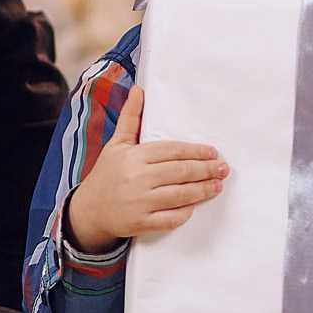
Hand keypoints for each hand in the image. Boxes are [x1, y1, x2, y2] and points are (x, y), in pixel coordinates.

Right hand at [64, 86, 226, 252]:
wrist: (89, 210)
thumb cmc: (106, 174)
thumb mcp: (116, 143)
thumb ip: (131, 117)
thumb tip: (139, 90)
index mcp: (134, 156)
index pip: (172, 151)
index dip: (195, 151)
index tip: (212, 152)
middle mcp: (137, 178)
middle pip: (180, 172)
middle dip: (205, 170)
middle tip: (223, 168)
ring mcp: (139, 202)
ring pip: (179, 196)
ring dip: (202, 190)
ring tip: (217, 185)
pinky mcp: (141, 223)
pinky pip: (169, 219)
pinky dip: (184, 213)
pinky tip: (195, 206)